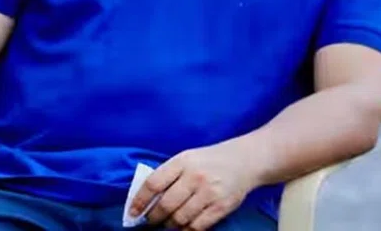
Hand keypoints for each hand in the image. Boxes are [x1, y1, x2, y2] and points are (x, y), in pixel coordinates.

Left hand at [129, 141, 254, 230]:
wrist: (247, 159)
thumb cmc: (213, 159)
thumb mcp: (190, 157)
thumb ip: (169, 174)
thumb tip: (145, 200)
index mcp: (184, 160)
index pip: (153, 183)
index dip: (139, 201)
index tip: (132, 213)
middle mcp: (196, 175)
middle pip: (165, 205)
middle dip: (154, 218)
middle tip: (151, 220)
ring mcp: (209, 191)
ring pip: (179, 219)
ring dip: (170, 225)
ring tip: (170, 223)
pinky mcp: (221, 206)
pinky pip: (196, 226)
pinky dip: (187, 229)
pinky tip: (185, 226)